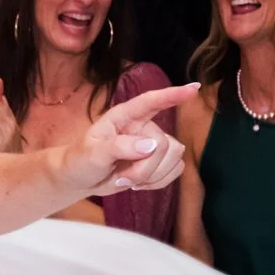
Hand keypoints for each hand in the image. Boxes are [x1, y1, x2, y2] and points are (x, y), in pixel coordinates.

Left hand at [62, 82, 196, 196]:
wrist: (82, 179)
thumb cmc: (81, 160)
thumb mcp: (92, 154)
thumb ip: (118, 147)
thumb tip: (150, 146)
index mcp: (124, 116)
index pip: (151, 101)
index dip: (172, 95)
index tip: (193, 90)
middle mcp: (143, 126)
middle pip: (164, 144)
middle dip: (145, 167)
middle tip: (121, 177)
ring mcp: (153, 144)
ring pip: (174, 158)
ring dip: (151, 176)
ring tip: (127, 180)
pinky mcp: (159, 162)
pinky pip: (175, 171)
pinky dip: (158, 182)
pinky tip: (139, 184)